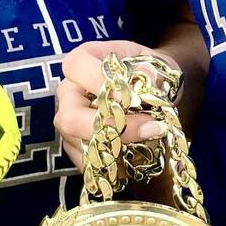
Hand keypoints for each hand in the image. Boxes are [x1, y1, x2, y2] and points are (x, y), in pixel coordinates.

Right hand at [54, 40, 172, 171]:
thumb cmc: (148, 73)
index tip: (132, 94)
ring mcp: (71, 123)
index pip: (76, 67)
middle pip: (70, 117)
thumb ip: (154, 70)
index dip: (98, 80)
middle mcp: (70, 93)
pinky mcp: (78, 148)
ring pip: (80, 145)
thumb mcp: (156, 63)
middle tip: (150, 127)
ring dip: (120, 147)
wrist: (151, 92)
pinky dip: (117, 163)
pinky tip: (140, 153)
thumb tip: (150, 78)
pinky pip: (90, 163)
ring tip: (153, 138)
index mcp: (83, 61)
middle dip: (110, 127)